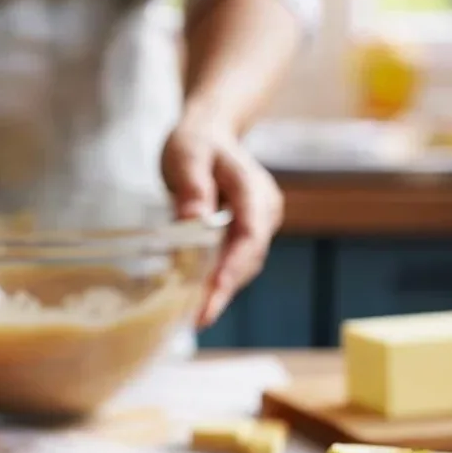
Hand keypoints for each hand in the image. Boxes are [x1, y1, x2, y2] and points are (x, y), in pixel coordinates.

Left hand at [161, 117, 283, 326]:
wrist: (211, 133)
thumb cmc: (198, 142)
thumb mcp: (187, 156)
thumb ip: (192, 187)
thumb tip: (193, 220)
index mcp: (254, 190)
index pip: (249, 237)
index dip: (232, 270)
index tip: (213, 295)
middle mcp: (264, 212)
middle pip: (248, 259)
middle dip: (224, 291)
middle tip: (198, 319)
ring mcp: (258, 225)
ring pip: (242, 266)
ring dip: (219, 291)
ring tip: (193, 316)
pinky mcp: (245, 234)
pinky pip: (232, 261)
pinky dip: (214, 280)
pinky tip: (193, 297)